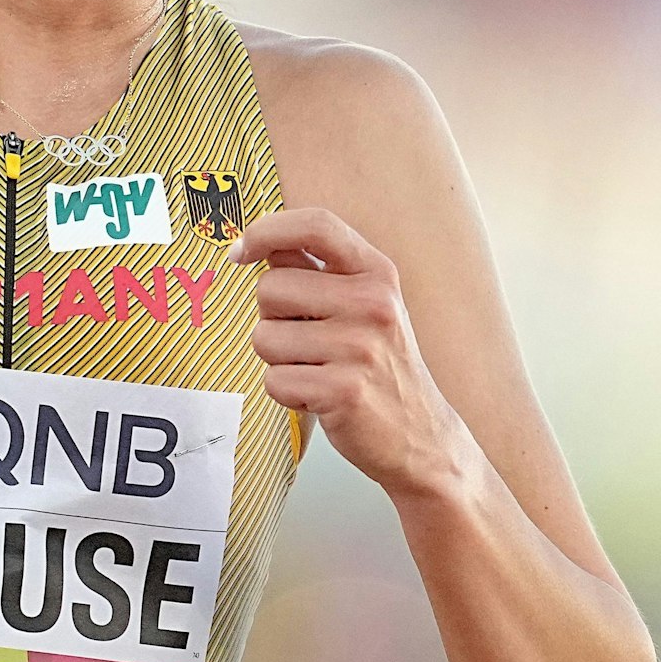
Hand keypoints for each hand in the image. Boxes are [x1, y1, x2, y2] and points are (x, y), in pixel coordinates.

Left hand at [230, 207, 469, 495]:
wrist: (420, 436)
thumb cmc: (379, 365)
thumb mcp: (364, 305)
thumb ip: (317, 271)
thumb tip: (261, 244)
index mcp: (377, 273)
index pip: (316, 225)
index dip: (268, 230)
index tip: (240, 252)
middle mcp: (373, 303)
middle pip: (270, 287)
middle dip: (272, 318)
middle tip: (308, 341)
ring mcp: (360, 347)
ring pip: (263, 337)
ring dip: (278, 360)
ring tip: (317, 369)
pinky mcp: (343, 391)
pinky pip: (274, 381)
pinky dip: (286, 393)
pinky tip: (319, 396)